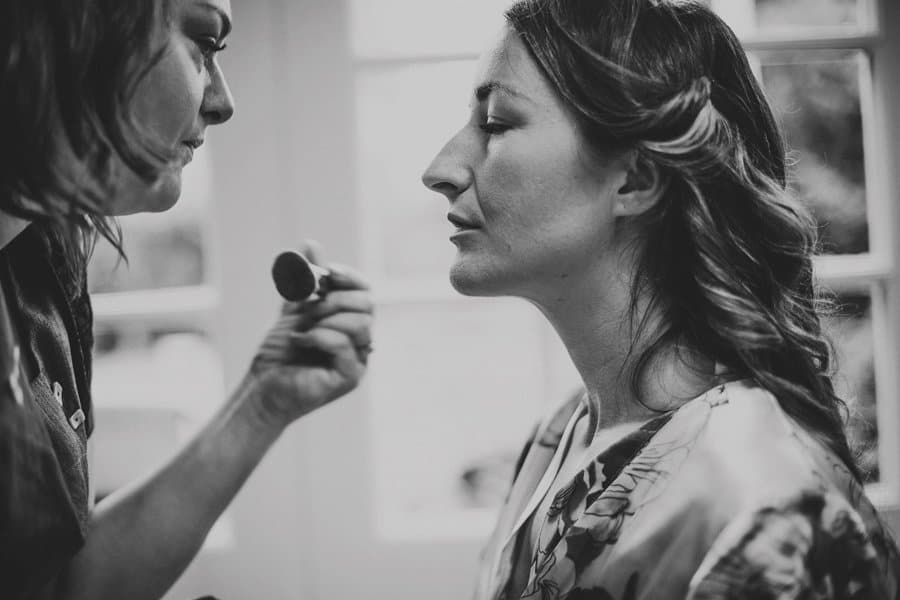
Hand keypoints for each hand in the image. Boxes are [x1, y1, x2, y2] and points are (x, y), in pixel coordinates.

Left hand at [242, 242, 373, 428]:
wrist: (261, 386)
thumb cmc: (278, 353)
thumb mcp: (293, 308)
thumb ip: (305, 280)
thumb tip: (311, 245)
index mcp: (351, 321)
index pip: (366, 291)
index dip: (349, 277)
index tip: (327, 272)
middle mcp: (360, 340)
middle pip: (368, 305)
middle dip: (336, 299)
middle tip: (310, 307)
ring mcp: (358, 360)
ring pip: (360, 324)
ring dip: (327, 318)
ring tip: (304, 327)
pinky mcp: (350, 377)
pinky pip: (344, 345)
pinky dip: (319, 337)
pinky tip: (301, 341)